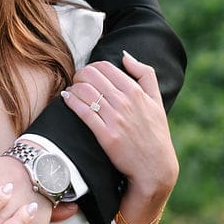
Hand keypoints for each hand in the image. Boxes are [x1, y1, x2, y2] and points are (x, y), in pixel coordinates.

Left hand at [61, 51, 178, 212]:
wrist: (154, 167)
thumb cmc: (155, 133)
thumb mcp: (157, 100)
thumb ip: (145, 74)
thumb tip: (126, 56)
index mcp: (136, 91)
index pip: (106, 67)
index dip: (92, 67)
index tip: (88, 74)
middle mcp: (125, 102)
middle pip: (92, 76)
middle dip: (80, 75)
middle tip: (76, 81)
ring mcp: (115, 119)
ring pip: (85, 91)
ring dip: (74, 87)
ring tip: (71, 90)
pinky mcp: (106, 135)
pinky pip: (83, 112)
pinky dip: (71, 101)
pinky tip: (66, 98)